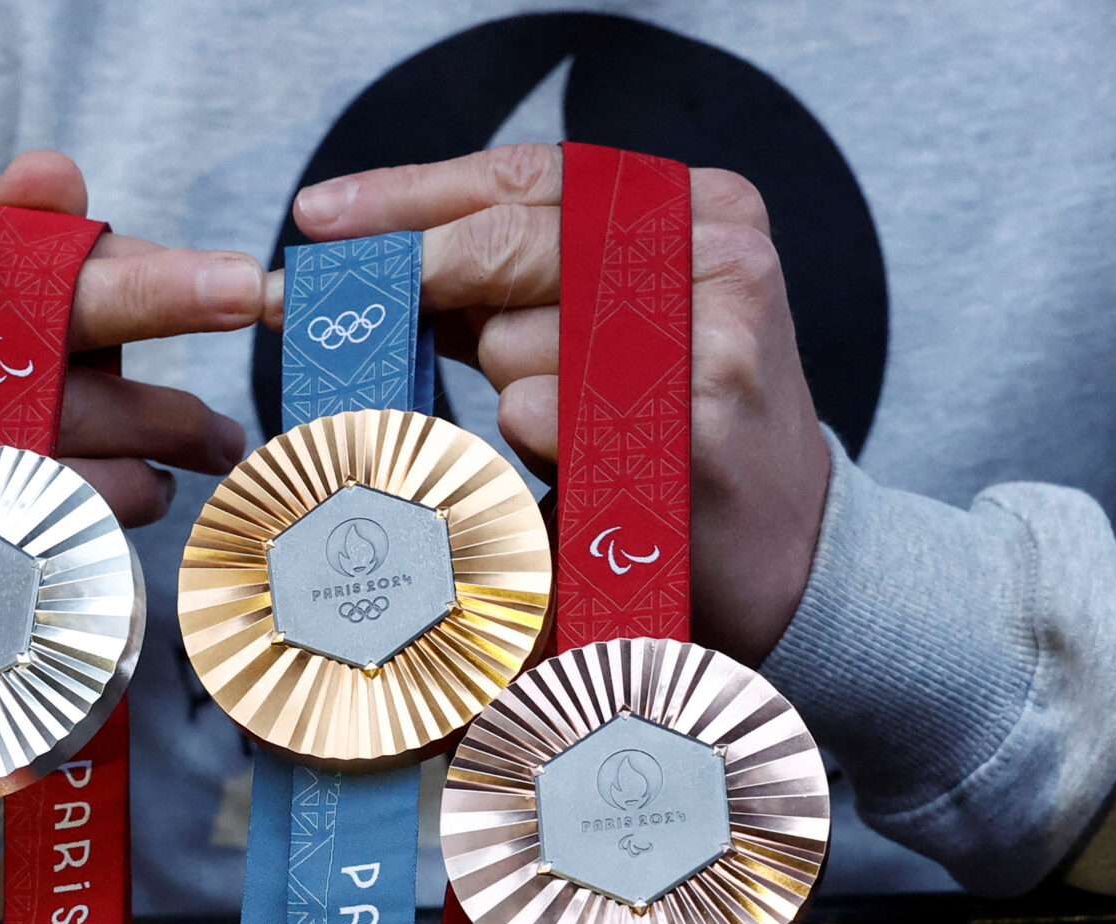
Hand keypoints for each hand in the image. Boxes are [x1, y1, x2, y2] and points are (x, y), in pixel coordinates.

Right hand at [0, 150, 263, 524]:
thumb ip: (28, 244)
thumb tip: (55, 174)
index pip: (11, 259)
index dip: (128, 268)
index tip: (231, 273)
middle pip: (26, 333)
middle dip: (151, 309)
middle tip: (247, 304)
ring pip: (56, 427)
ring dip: (161, 426)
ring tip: (214, 438)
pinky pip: (56, 504)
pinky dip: (125, 494)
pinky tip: (153, 487)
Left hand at [270, 143, 830, 664]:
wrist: (794, 556)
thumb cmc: (677, 435)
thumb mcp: (607, 331)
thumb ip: (512, 287)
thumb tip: (376, 257)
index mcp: (698, 208)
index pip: (530, 174)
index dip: (413, 190)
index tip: (320, 214)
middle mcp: (715, 253)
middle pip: (505, 242)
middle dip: (409, 277)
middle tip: (320, 301)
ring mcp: (711, 336)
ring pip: (510, 339)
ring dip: (501, 392)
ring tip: (574, 432)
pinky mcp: (692, 425)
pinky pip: (539, 414)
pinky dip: (529, 447)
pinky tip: (585, 468)